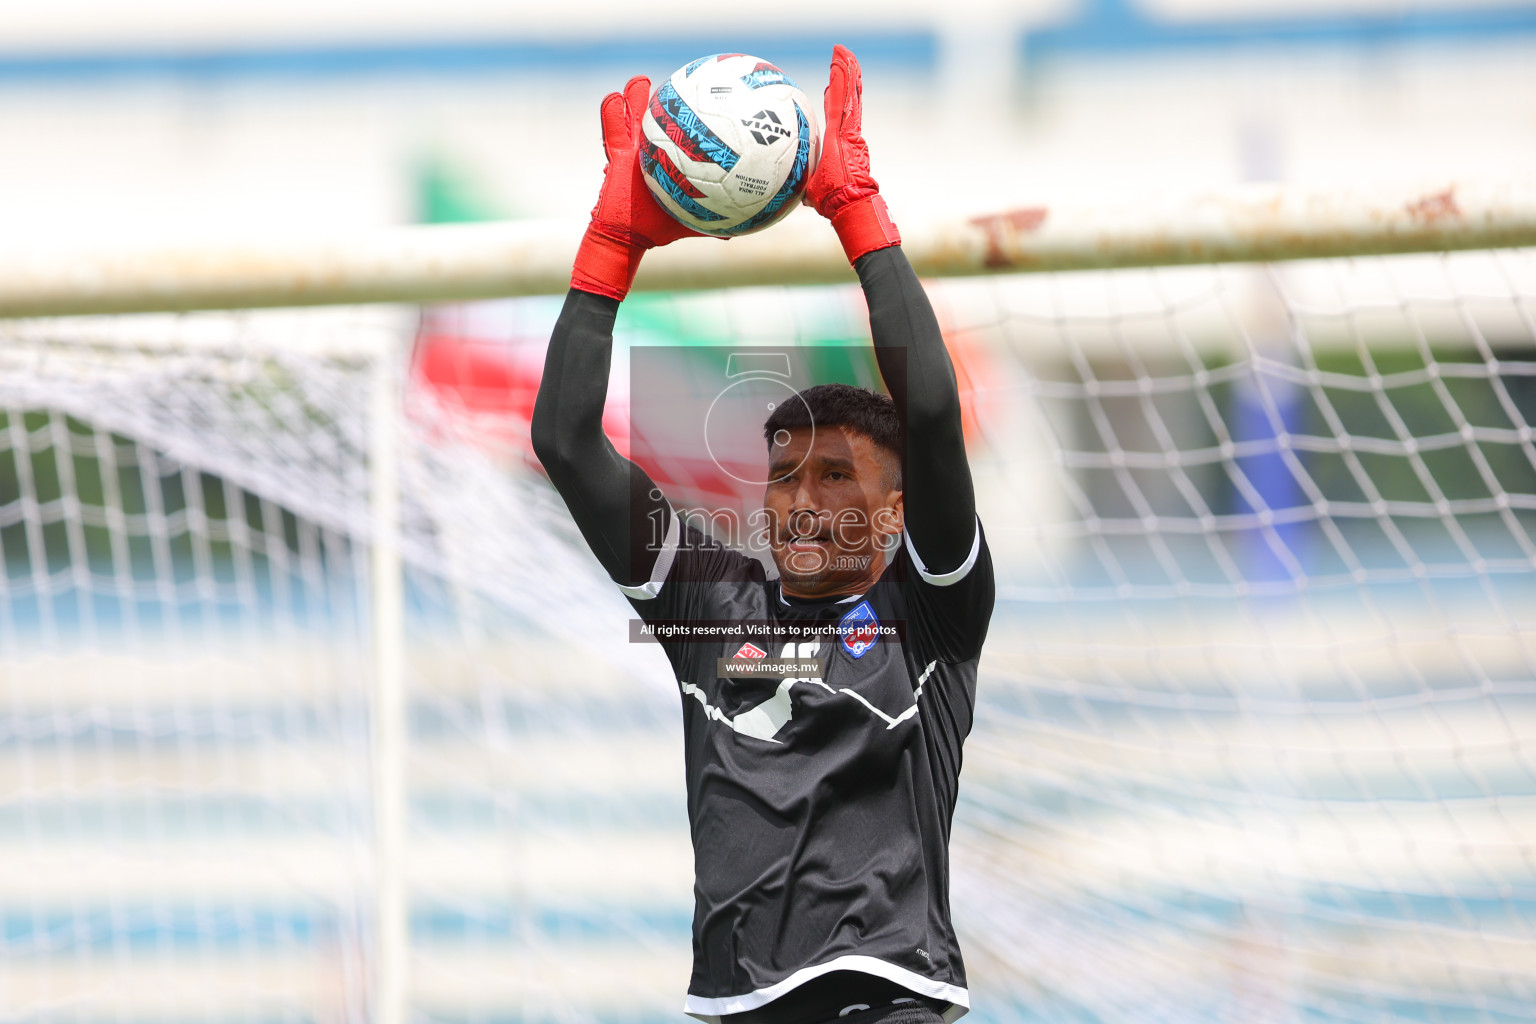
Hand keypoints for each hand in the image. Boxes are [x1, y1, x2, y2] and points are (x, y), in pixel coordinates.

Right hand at [572, 75, 703, 299]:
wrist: (631, 237)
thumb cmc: (661, 227)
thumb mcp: (694, 220)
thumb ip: (718, 219)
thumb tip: (751, 222)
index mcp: (672, 161)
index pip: (686, 135)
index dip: (694, 117)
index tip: (708, 96)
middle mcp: (653, 152)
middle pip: (660, 120)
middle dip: (665, 101)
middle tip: (678, 81)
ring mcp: (632, 152)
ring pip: (633, 118)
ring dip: (634, 98)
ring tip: (640, 82)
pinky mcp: (615, 157)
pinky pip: (612, 133)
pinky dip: (610, 115)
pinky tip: (613, 99)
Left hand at [804, 45, 900, 263]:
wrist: (849, 203)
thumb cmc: (831, 202)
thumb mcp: (810, 190)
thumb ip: (801, 183)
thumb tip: (786, 190)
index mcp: (838, 143)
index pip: (835, 114)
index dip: (834, 97)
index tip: (829, 84)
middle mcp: (847, 133)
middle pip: (846, 98)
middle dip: (844, 77)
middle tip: (841, 57)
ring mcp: (851, 130)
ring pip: (848, 95)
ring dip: (846, 73)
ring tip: (842, 53)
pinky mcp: (850, 130)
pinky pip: (845, 101)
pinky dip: (844, 83)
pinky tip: (842, 67)